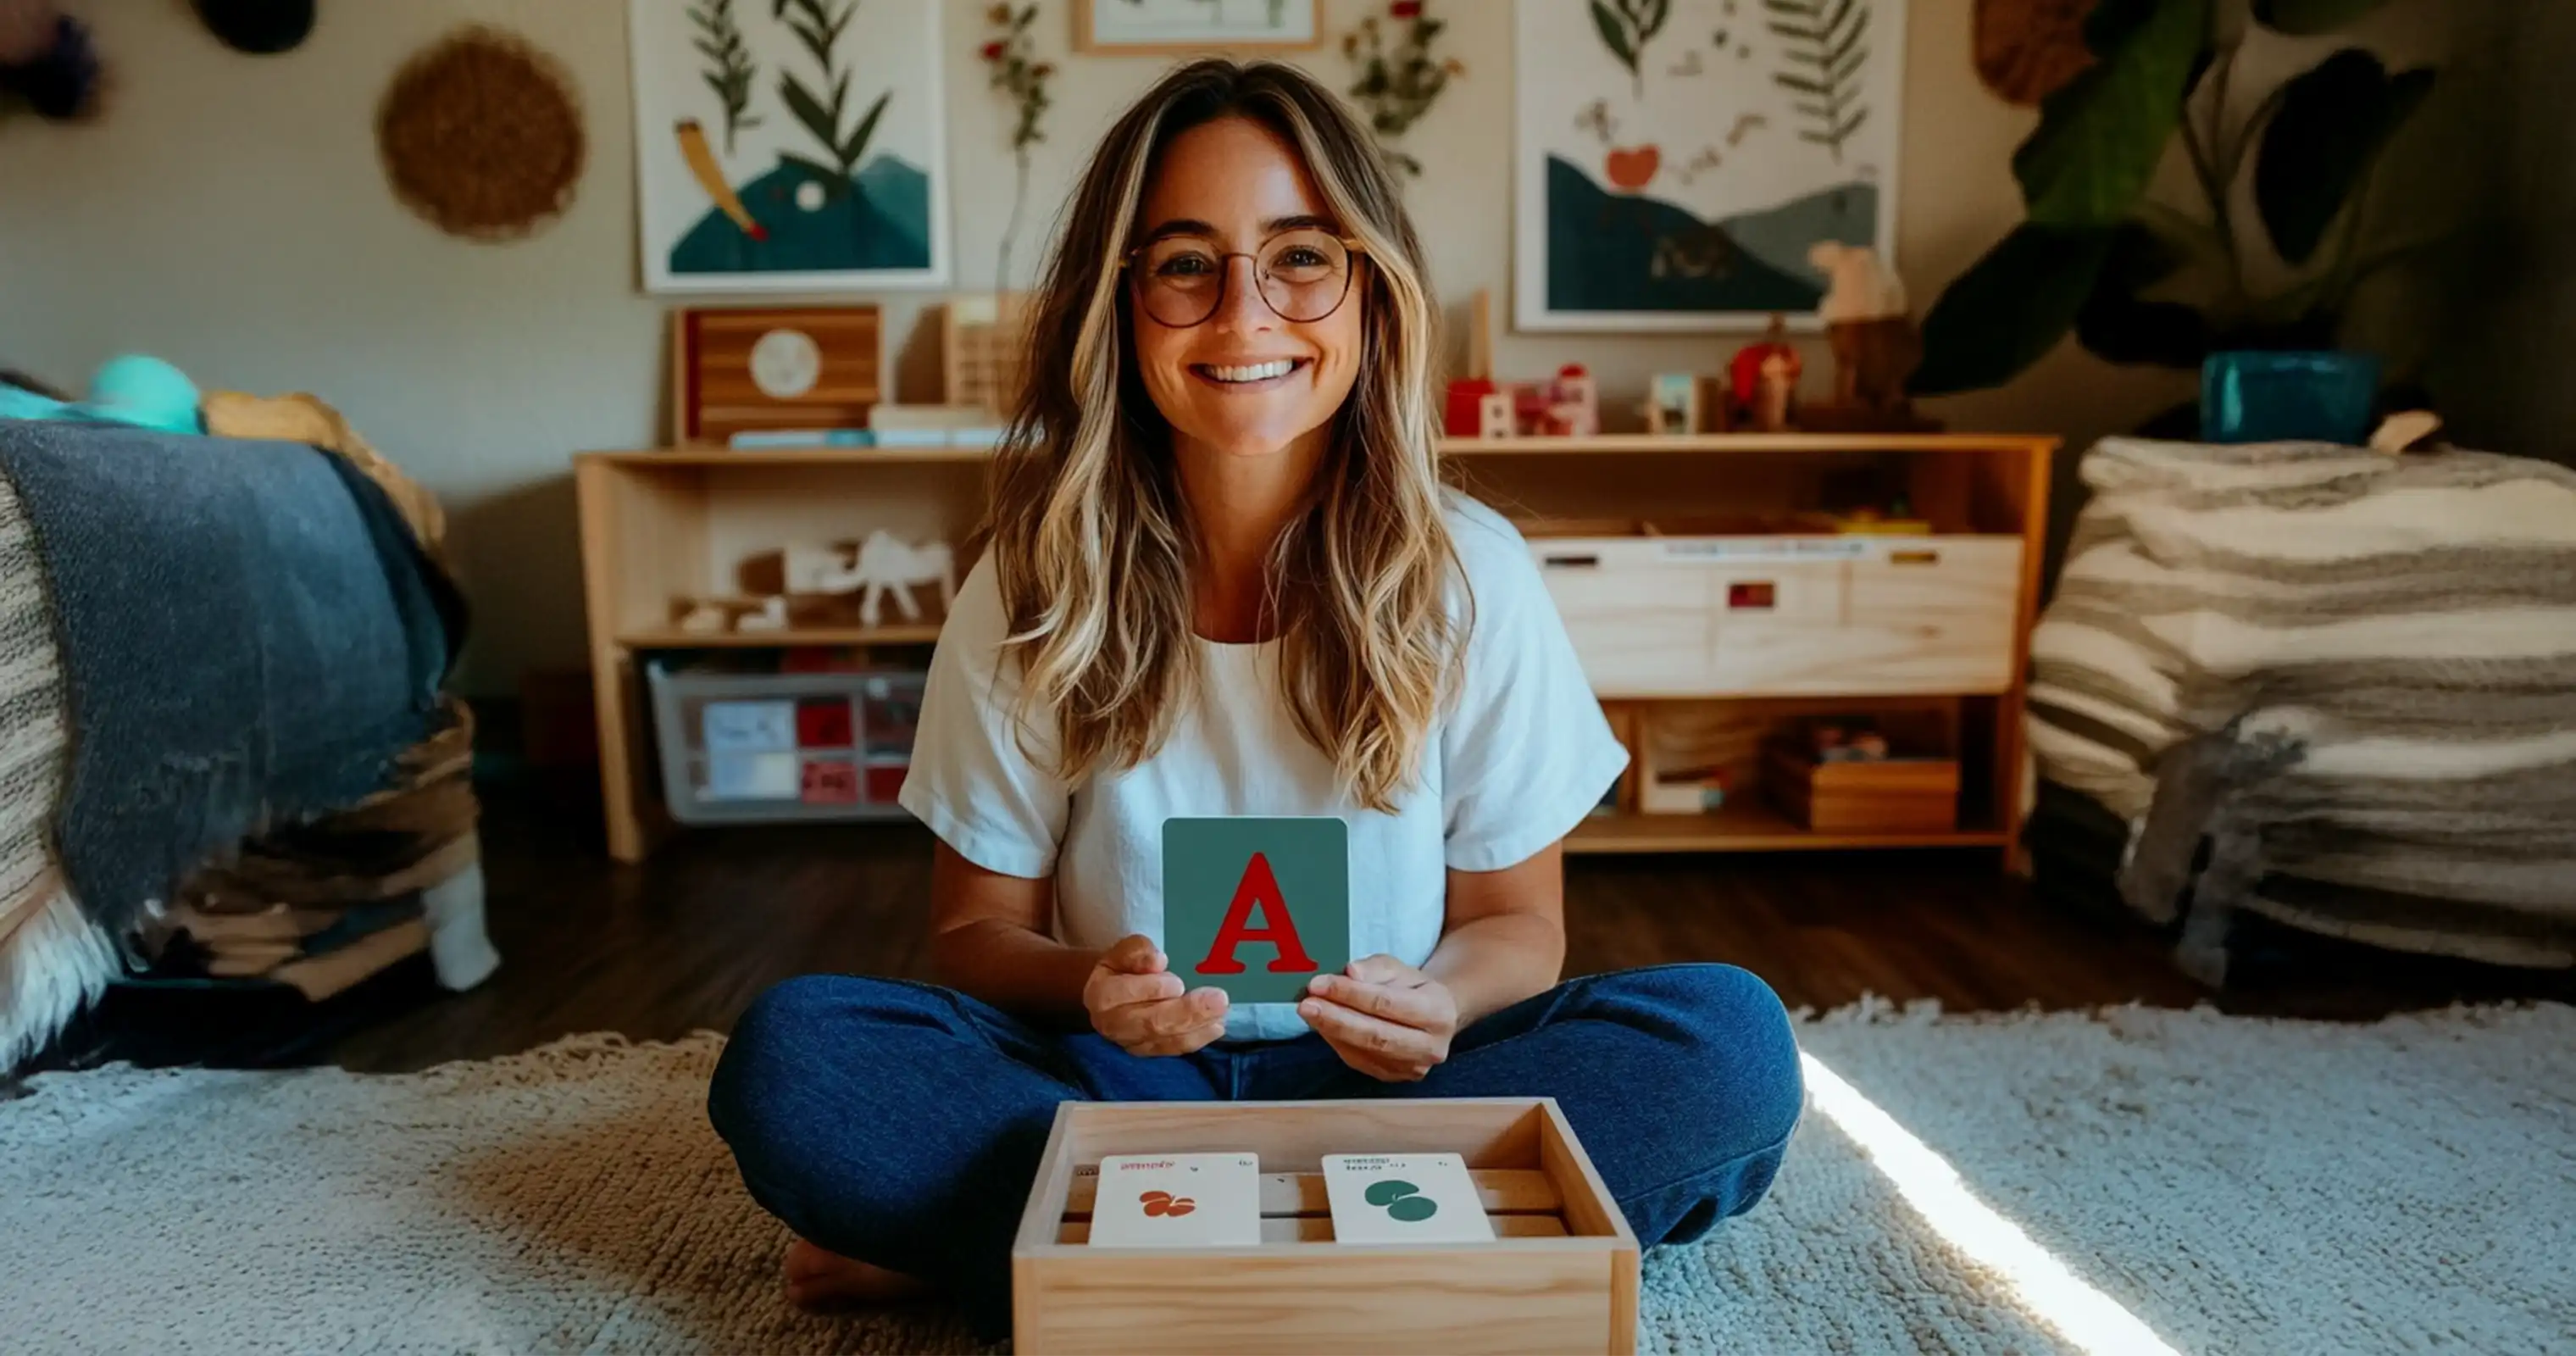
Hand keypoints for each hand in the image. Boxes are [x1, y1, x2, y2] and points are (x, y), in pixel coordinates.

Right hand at [1082, 934, 1228, 1057]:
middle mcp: (1113, 1024)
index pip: (1126, 994)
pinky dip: (1196, 1039)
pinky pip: (1173, 1049)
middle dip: (1188, 1012)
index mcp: (1102, 994)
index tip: (1179, 983)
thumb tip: (1158, 961)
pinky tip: (1216, 1027)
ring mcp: (1130, 1043)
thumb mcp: (1124, 951)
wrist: (1111, 994)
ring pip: (1166, 1040)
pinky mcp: (1147, 1052)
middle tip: (1218, 1000)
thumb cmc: (1122, 967)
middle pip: (1151, 1022)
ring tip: (1222, 1013)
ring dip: (1197, 1027)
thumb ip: (1138, 951)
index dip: (1153, 990)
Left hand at [1297, 955, 1459, 1082]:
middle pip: (1376, 1035)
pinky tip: (1322, 1026)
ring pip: (1365, 1052)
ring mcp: (1413, 1068)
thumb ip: (1376, 968)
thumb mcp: (1400, 968)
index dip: (1350, 994)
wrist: (1434, 1016)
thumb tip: (1351, 973)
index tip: (1319, 984)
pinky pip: (1359, 1061)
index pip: (1388, 1004)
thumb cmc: (1414, 989)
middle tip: (1307, 1004)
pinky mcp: (1394, 1077)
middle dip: (1337, 1019)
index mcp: (1438, 1012)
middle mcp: (1431, 1047)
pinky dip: (1337, 1043)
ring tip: (1309, 1013)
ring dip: (1332, 1031)